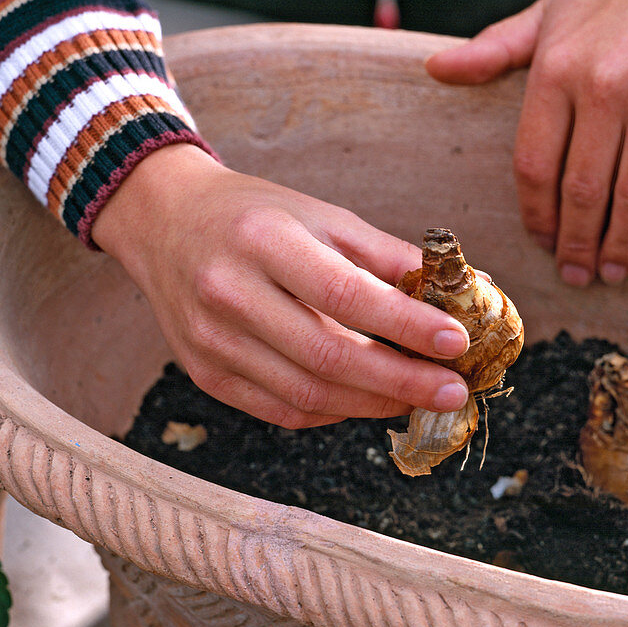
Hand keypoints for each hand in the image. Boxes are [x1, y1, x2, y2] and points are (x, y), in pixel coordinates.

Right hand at [92, 144, 471, 427]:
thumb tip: (462, 291)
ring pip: (307, 393)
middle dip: (401, 381)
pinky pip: (282, 410)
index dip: (406, 325)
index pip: (345, 294)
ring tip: (418, 397)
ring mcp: (211, 341)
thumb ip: (387, 256)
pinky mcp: (206, 375)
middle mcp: (229, 293)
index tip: (457, 341)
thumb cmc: (253, 215)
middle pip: (327, 356)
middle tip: (453, 391)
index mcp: (262, 240)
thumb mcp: (320, 215)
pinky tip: (366, 400)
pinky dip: (334, 411)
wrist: (164, 223)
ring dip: (374, 403)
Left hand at [426, 0, 627, 285]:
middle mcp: (603, 86)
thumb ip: (494, 50)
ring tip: (614, 273)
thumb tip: (433, 68)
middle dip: (576, 246)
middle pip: (581, 191)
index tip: (544, 243)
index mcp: (556, 71)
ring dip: (622, 245)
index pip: (533, 166)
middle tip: (578, 276)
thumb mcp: (550, 13)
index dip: (537, 216)